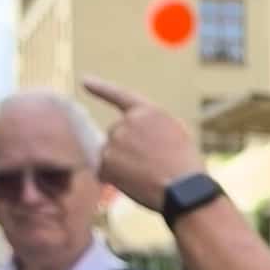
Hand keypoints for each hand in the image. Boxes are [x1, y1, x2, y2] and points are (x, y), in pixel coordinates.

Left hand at [83, 79, 202, 214]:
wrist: (184, 188)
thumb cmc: (185, 167)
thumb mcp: (174, 134)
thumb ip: (149, 128)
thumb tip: (131, 138)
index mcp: (148, 112)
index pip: (120, 96)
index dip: (101, 89)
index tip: (84, 81)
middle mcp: (128, 121)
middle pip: (117, 135)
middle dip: (126, 150)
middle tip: (149, 167)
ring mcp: (116, 140)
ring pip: (110, 154)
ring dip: (121, 166)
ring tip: (146, 176)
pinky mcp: (107, 160)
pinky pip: (104, 172)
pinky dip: (114, 180)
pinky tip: (135, 184)